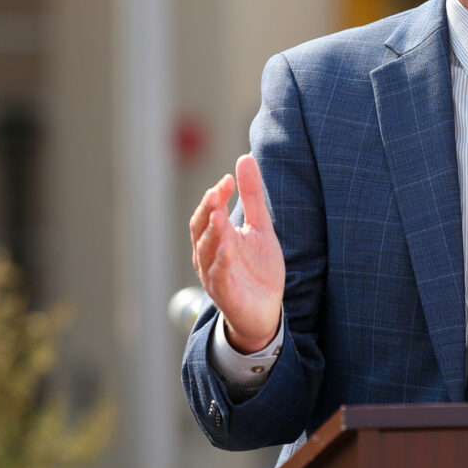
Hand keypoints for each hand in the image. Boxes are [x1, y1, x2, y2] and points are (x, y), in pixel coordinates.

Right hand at [190, 154, 284, 352]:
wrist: (266, 309)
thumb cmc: (258, 268)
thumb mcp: (260, 227)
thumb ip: (252, 196)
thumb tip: (245, 158)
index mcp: (216, 238)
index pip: (209, 212)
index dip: (216, 196)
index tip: (229, 179)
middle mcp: (209, 255)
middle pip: (201, 230)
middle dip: (207, 210)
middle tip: (216, 192)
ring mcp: (214, 275)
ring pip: (206, 252)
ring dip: (212, 233)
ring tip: (219, 215)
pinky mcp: (225, 294)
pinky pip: (218, 276)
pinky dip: (221, 262)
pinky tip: (228, 248)